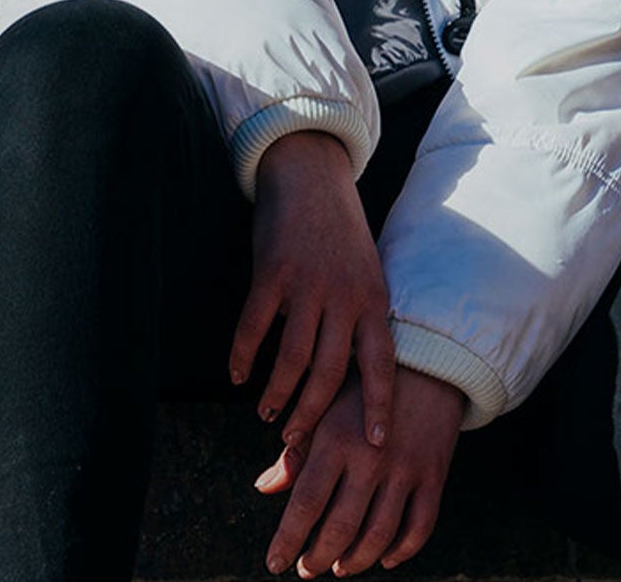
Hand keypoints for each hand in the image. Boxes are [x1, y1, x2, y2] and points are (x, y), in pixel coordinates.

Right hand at [230, 130, 394, 449]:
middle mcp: (345, 295)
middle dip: (311, 414)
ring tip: (266, 412)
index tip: (377, 446)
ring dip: (277, 393)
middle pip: (330, 373)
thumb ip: (360, 317)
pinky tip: (237, 372)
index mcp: (374, 298)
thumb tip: (355, 374)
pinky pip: (255, 327)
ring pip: (292, 359)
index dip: (380, 406)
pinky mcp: (273, 272)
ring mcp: (308, 284)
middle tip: (294, 440)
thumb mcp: (366, 271)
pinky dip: (244, 356)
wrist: (313, 174)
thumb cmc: (340, 232)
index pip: (382, 363)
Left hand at [256, 364, 465, 575]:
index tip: (274, 562)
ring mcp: (406, 468)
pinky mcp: (434, 474)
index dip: (287, 540)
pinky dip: (402, 551)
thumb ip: (296, 452)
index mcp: (337, 439)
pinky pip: (420, 526)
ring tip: (339, 567)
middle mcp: (371, 458)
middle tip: (306, 569)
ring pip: (378, 536)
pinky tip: (385, 558)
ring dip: (355, 561)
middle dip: (317, 558)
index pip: (305, 503)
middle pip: (340, 528)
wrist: (427, 363)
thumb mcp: (327, 411)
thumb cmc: (364, 392)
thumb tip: (264, 488)